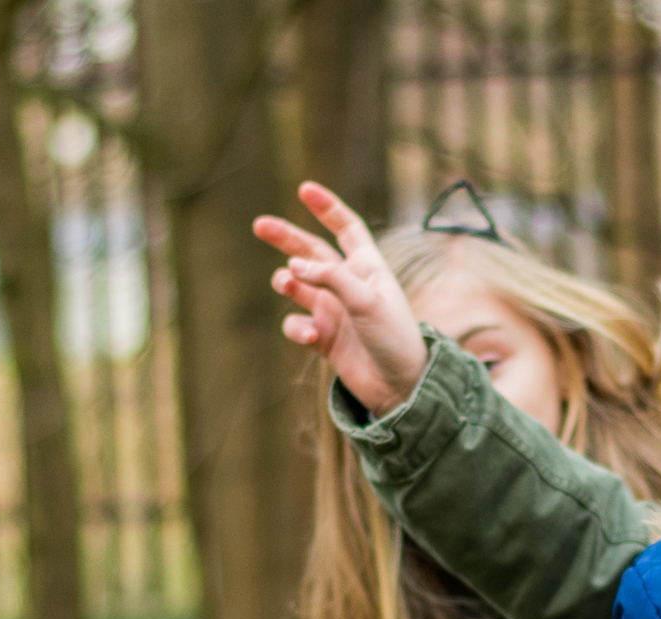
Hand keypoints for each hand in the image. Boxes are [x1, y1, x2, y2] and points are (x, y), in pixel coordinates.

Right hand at [254, 182, 427, 414]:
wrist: (401, 387)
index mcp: (367, 267)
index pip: (347, 228)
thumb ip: (330, 278)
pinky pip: (297, 324)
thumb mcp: (366, 301)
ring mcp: (334, 311)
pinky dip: (297, 327)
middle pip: (311, 252)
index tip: (305, 189)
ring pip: (298, 285)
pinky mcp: (324, 337)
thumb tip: (292, 263)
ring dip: (286, 281)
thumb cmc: (394, 338)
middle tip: (259, 225)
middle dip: (286, 238)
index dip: (328, 208)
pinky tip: (311, 337)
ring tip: (285, 283)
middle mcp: (348, 285)